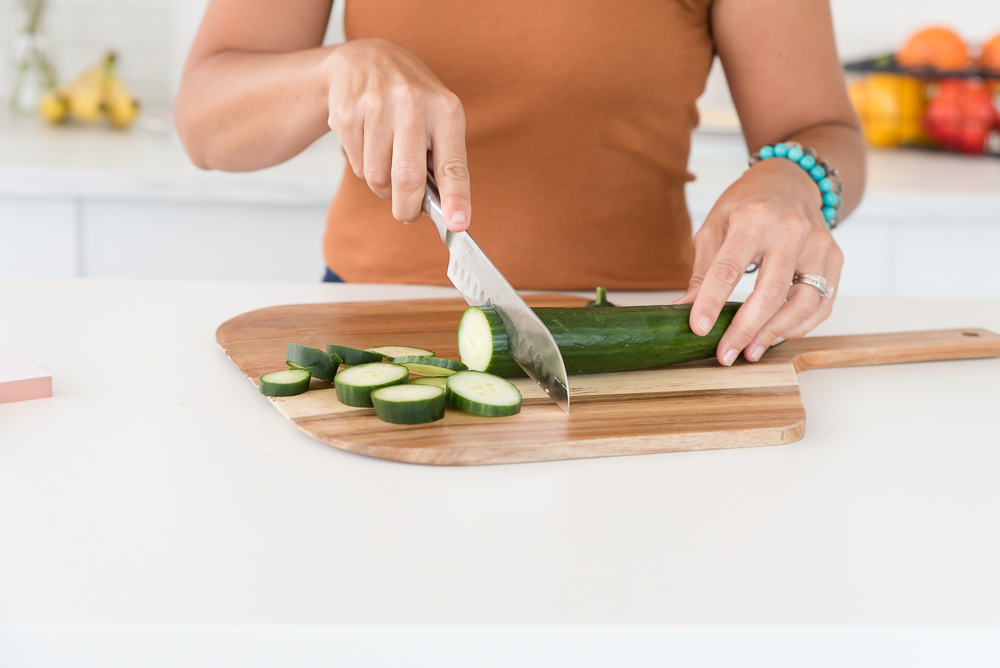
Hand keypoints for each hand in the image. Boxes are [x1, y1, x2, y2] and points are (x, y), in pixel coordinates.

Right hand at [325, 38, 469, 230]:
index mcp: (445, 109)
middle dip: (407, 208)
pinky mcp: (347, 113)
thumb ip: (442, 159)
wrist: (367, 59)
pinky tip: (368, 144)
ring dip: (382, 187)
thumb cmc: (411, 99)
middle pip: (408, 179)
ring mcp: (376, 105)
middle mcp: (412, 104)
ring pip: (377, 177)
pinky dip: (362, 168)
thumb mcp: (437, 117)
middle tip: (407, 214)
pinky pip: (356, 166)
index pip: (453, 164)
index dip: (456, 198)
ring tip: (387, 166)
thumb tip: (444, 210)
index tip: (458, 223)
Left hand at [676, 157, 843, 364]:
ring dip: (775, 333)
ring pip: (804, 303)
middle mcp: (791, 230)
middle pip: (771, 292)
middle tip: (726, 354)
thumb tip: (684, 310)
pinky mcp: (834, 257)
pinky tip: (776, 335)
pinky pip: (823, 303)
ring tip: (751, 351)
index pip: (730, 269)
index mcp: (754, 219)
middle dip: (746, 330)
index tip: (699, 329)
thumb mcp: (715, 226)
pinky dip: (801, 326)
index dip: (712, 302)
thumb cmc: (747, 204)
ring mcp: (819, 244)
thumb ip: (704, 271)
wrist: (789, 179)